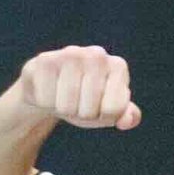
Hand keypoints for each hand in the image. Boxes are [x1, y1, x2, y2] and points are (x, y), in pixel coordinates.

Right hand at [18, 46, 142, 131]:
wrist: (52, 89)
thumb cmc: (85, 101)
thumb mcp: (109, 111)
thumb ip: (126, 116)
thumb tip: (128, 120)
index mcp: (118, 66)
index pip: (114, 109)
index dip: (103, 117)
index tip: (99, 106)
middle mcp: (97, 55)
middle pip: (89, 110)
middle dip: (82, 114)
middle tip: (78, 102)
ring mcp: (70, 54)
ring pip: (67, 107)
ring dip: (63, 110)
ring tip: (63, 96)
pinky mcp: (45, 60)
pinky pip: (46, 100)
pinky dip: (46, 103)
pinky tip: (48, 90)